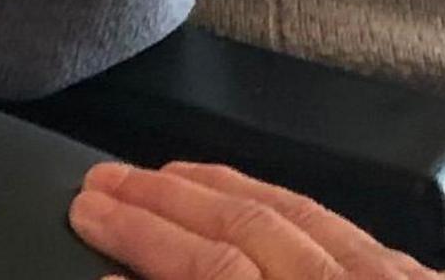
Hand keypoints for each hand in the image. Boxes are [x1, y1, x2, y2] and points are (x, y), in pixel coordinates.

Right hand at [72, 161, 444, 279]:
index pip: (222, 275)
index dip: (148, 245)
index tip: (90, 226)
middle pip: (254, 232)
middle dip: (165, 206)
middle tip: (100, 187)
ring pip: (305, 217)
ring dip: (222, 191)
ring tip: (160, 176)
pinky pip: (354, 231)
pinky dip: (293, 206)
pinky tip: (260, 198)